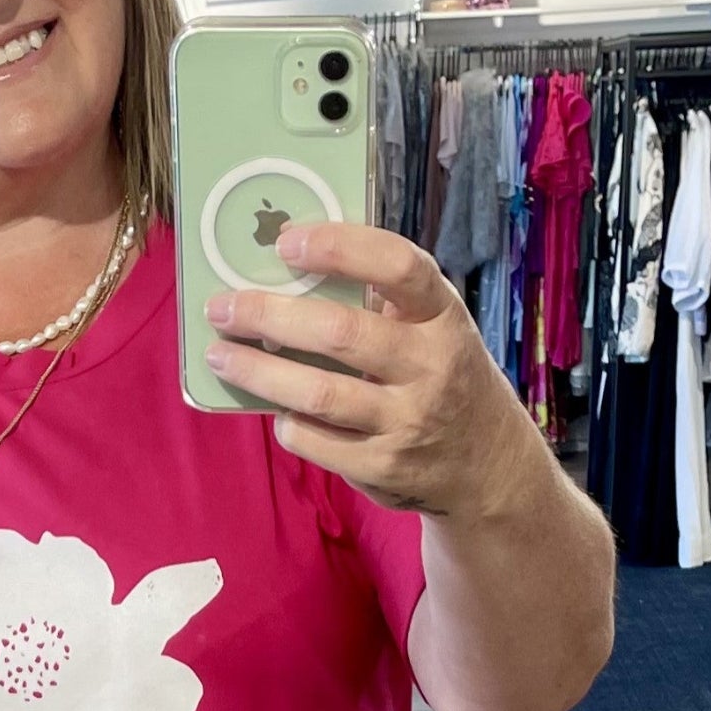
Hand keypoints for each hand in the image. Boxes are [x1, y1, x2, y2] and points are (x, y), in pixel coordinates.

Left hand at [204, 222, 535, 522]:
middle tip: (223, 307)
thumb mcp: (434, 328)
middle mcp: (432, 366)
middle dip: (270, 315)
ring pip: (317, 393)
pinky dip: (287, 422)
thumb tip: (290, 269)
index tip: (286, 242)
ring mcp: (409, 421)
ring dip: (258, 371)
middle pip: (340, 332)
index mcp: (444, 316)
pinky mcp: (384, 468)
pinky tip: (276, 408)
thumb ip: (382, 300)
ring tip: (222, 355)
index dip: (340, 248)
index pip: (398, 266)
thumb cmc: (442, 376)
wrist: (488, 464)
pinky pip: (317, 440)